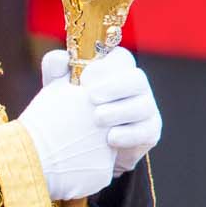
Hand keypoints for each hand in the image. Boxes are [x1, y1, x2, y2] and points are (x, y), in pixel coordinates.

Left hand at [43, 46, 161, 173]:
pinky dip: (128, 134)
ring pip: (143, 105)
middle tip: (91, 96)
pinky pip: (146, 130)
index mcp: (117, 70)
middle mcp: (136, 86)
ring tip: (97, 118)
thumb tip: (62, 59)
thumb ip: (55, 70)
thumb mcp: (58, 89)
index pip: (120, 57)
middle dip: (114, 86)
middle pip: (136, 78)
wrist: (83, 149)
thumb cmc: (72, 110)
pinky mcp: (150, 131)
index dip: (104, 65)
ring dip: (120, 111)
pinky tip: (110, 139)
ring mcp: (146, 108)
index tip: (84, 78)